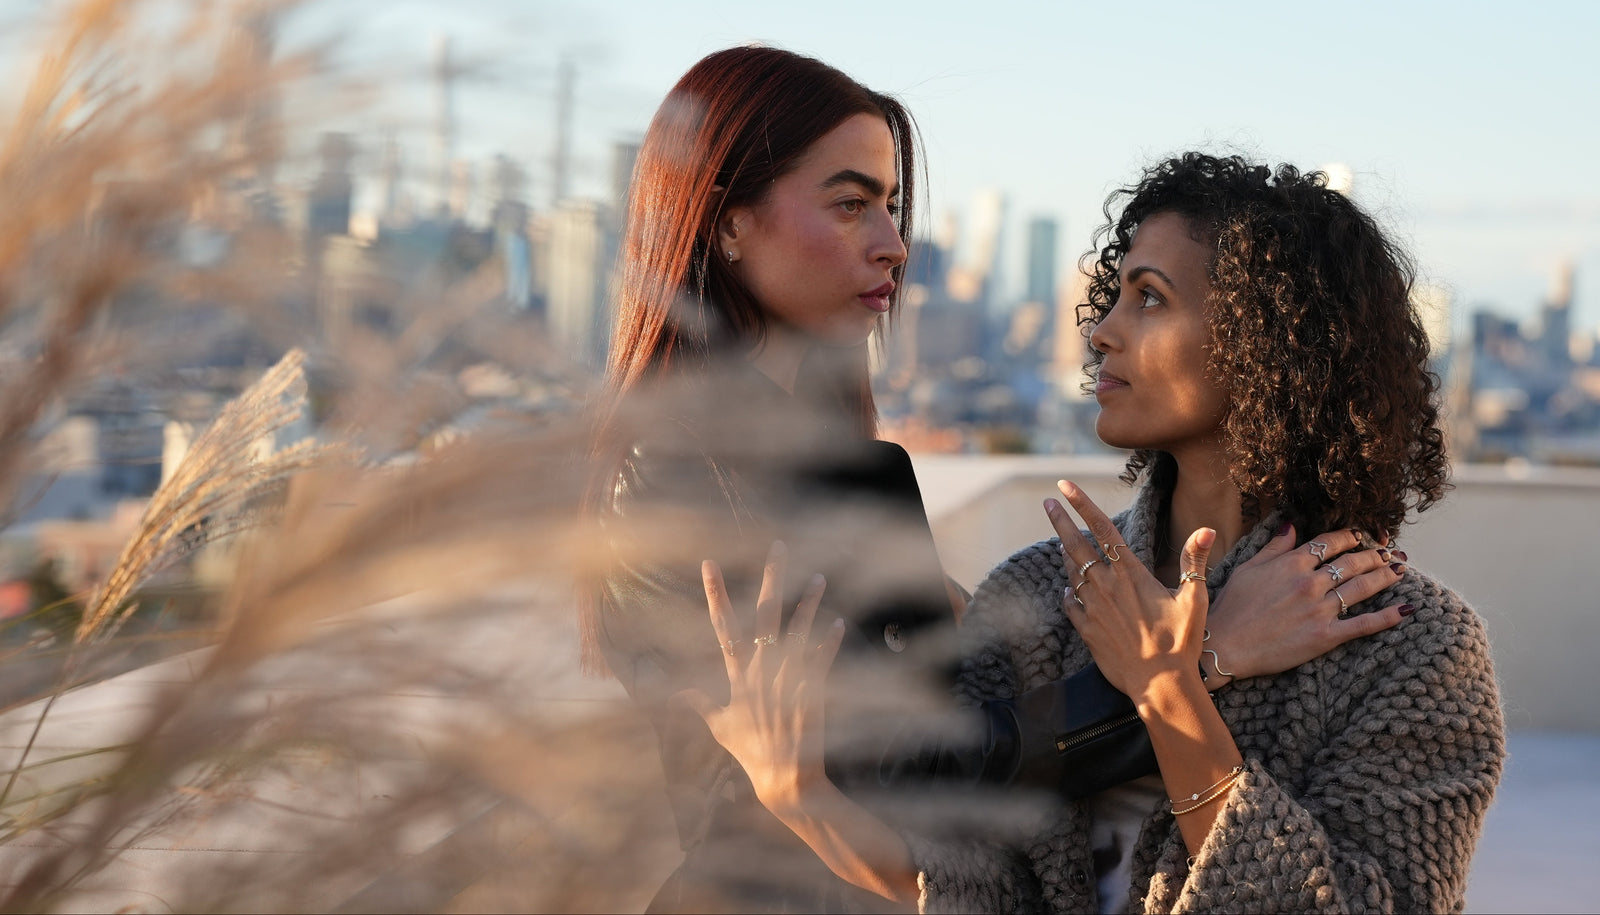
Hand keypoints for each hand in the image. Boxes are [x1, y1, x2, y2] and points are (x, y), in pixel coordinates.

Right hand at [676, 541, 845, 816]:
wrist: (785, 779)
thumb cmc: (750, 753)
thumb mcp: (720, 727)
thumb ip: (700, 703)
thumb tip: (675, 692)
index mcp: (738, 675)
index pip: (723, 626)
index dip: (715, 594)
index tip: (710, 564)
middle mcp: (763, 670)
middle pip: (766, 614)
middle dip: (773, 578)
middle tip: (779, 547)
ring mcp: (790, 679)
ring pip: (799, 631)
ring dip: (810, 603)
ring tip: (820, 578)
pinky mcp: (814, 691)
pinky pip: (823, 660)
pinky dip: (830, 642)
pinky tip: (838, 623)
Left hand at [1044, 481, 1215, 706]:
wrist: (1160, 684)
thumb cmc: (1181, 641)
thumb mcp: (1194, 598)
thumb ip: (1194, 561)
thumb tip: (1206, 530)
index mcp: (1130, 574)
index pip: (1103, 528)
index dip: (1083, 504)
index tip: (1065, 486)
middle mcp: (1106, 586)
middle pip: (1076, 545)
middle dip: (1061, 520)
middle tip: (1048, 502)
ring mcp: (1092, 608)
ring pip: (1072, 572)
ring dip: (1066, 554)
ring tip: (1061, 541)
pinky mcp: (1086, 630)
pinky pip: (1069, 604)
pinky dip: (1067, 592)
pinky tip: (1067, 588)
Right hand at [1204, 525, 1411, 685]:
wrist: (1226, 645)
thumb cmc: (1232, 606)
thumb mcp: (1248, 568)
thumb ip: (1274, 546)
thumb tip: (1290, 525)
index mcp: (1292, 563)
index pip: (1329, 543)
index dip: (1349, 537)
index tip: (1361, 535)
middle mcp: (1310, 582)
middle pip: (1353, 562)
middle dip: (1375, 555)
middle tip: (1389, 552)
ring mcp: (1320, 609)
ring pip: (1363, 587)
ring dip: (1386, 577)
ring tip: (1400, 570)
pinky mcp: (1326, 636)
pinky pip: (1364, 624)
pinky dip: (1388, 617)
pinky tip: (1406, 609)